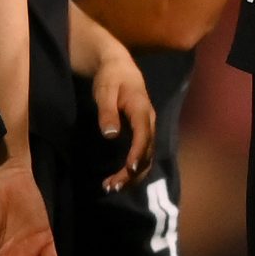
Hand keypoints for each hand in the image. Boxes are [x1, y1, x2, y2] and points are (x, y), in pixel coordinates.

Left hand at [90, 42, 155, 190]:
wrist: (120, 68)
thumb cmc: (110, 78)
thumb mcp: (104, 91)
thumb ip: (107, 112)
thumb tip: (111, 135)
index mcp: (142, 110)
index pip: (144, 135)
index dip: (138, 153)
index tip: (130, 170)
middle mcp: (150, 123)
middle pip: (147, 153)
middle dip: (132, 173)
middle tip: (112, 186)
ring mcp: (148, 130)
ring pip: (146, 158)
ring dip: (132, 176)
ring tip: (111, 187)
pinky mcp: (142, 136)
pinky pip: (142, 157)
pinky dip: (132, 171)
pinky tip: (117, 180)